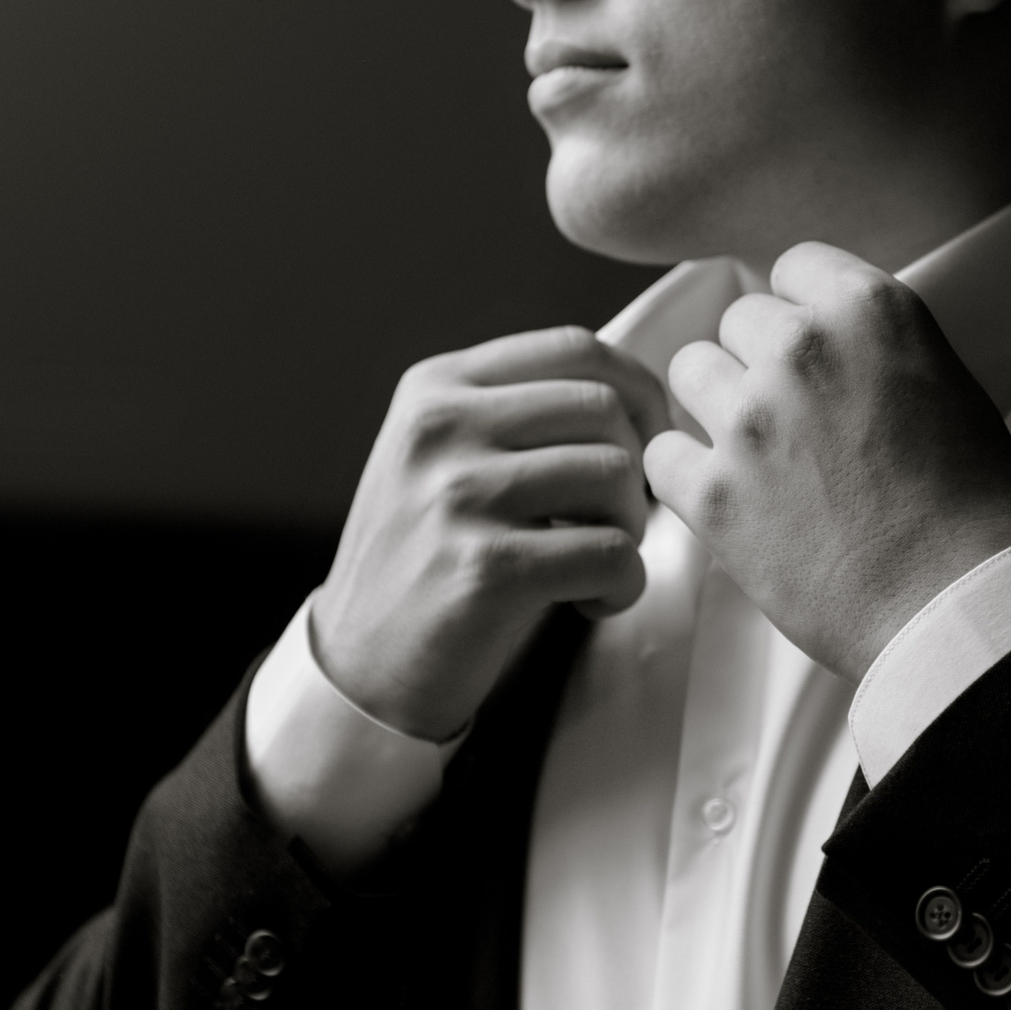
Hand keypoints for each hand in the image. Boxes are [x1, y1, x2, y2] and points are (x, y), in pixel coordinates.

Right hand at [312, 326, 668, 739]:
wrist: (360, 662)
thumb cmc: (427, 557)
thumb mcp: (442, 455)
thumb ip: (517, 411)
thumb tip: (639, 395)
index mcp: (435, 388)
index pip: (573, 347)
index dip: (638, 389)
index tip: (650, 436)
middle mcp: (441, 428)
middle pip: (603, 409)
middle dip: (635, 468)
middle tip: (616, 520)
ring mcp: (458, 496)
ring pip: (614, 475)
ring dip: (631, 529)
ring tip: (595, 562)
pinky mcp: (486, 568)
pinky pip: (611, 553)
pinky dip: (622, 584)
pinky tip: (589, 601)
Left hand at [644, 243, 1010, 682]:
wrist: (961, 603)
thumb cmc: (976, 507)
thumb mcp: (949, 386)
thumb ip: (879, 350)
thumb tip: (838, 349)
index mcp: (871, 312)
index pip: (795, 266)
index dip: (801, 312)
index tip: (811, 351)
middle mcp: (803, 349)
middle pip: (739, 320)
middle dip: (759, 362)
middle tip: (792, 418)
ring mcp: (751, 419)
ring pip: (690, 371)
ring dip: (716, 407)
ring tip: (754, 455)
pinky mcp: (712, 493)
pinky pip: (661, 454)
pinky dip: (686, 476)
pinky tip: (725, 499)